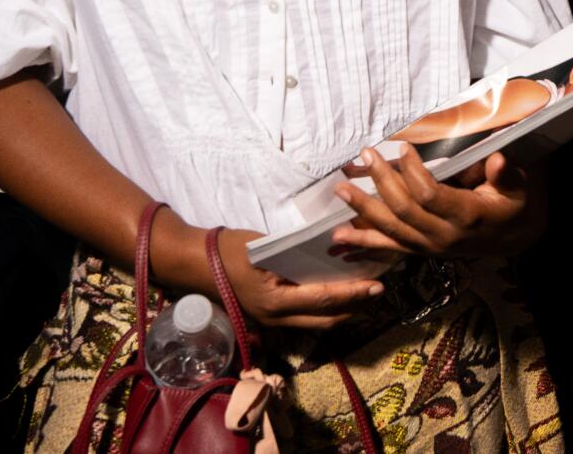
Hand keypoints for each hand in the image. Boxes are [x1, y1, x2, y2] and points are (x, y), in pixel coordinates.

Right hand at [189, 226, 383, 331]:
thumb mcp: (266, 247)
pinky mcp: (268, 318)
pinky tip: (336, 298)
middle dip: (353, 308)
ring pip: (315, 324)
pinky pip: (303, 320)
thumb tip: (330, 249)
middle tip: (377, 293)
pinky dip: (323, 311)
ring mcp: (271, 321)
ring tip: (363, 297)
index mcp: (276, 301)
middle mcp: (276, 318)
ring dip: (341, 312)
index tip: (377, 286)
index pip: (324, 299)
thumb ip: (296, 254)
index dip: (353, 293)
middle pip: (324, 320)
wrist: (196, 263)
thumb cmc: (230, 250)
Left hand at [331, 147, 540, 260]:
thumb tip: (497, 160)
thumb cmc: (515, 204)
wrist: (514, 238)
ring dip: (363, 210)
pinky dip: (363, 243)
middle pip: (403, 210)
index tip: (402, 148)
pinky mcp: (422, 251)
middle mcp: (444, 236)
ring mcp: (430, 247)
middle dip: (381, 181)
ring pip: (390, 229)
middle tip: (365, 154)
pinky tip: (340, 238)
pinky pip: (389, 248)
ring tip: (340, 190)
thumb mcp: (519, 186)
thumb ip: (506, 174)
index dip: (413, 172)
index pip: (430, 196)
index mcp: (467, 216)